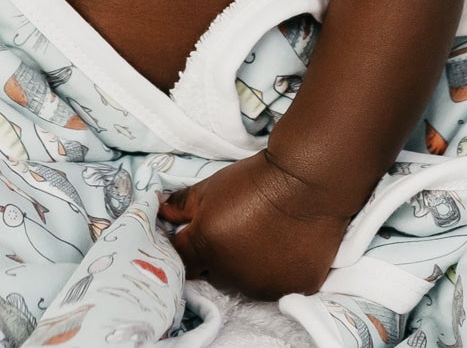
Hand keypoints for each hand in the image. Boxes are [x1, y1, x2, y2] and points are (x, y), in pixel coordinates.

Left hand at [159, 148, 356, 300]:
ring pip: (247, 283)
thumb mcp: (210, 186)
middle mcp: (232, 275)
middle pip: (215, 274)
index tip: (202, 233)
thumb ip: (180, 205)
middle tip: (239, 229)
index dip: (189, 247)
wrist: (308, 178)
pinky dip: (280, 270)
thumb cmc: (256, 179)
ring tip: (265, 236)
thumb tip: (158, 211)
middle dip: (220, 257)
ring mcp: (265, 285)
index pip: (182, 262)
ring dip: (250, 267)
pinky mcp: (294, 287)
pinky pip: (280, 284)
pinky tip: (287, 245)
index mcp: (206, 248)